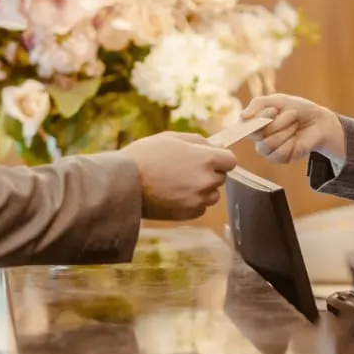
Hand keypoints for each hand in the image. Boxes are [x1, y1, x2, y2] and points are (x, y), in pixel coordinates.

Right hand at [122, 131, 236, 219]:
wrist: (123, 183)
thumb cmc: (145, 155)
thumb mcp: (171, 138)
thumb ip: (199, 141)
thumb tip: (219, 144)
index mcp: (206, 159)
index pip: (230, 160)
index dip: (220, 158)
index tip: (208, 158)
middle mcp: (206, 181)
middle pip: (221, 178)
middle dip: (209, 173)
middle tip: (184, 169)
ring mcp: (198, 200)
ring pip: (212, 195)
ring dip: (202, 189)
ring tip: (177, 182)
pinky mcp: (188, 214)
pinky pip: (200, 208)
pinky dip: (192, 202)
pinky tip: (173, 194)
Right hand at [242, 94, 344, 165]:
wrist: (318, 121)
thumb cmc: (297, 109)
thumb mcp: (278, 100)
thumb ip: (258, 104)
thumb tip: (242, 116)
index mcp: (255, 122)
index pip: (245, 125)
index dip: (258, 118)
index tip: (273, 110)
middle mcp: (259, 137)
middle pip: (257, 134)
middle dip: (277, 123)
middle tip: (292, 115)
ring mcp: (269, 149)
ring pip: (268, 144)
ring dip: (285, 132)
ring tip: (295, 125)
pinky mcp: (281, 158)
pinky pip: (279, 154)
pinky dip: (290, 143)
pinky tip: (295, 138)